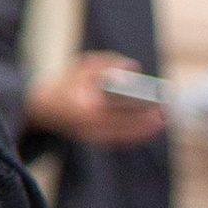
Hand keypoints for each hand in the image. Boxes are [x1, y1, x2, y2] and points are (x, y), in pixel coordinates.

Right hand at [24, 51, 166, 145]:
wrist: (39, 107)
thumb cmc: (63, 84)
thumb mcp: (81, 67)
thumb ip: (107, 65)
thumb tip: (134, 67)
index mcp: (85, 108)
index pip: (121, 111)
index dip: (142, 108)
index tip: (159, 101)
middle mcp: (90, 128)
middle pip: (127, 127)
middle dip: (150, 120)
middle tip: (168, 110)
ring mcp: (92, 138)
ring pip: (126, 137)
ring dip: (146, 130)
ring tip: (164, 118)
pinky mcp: (95, 142)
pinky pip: (120, 141)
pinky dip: (136, 135)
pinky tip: (150, 127)